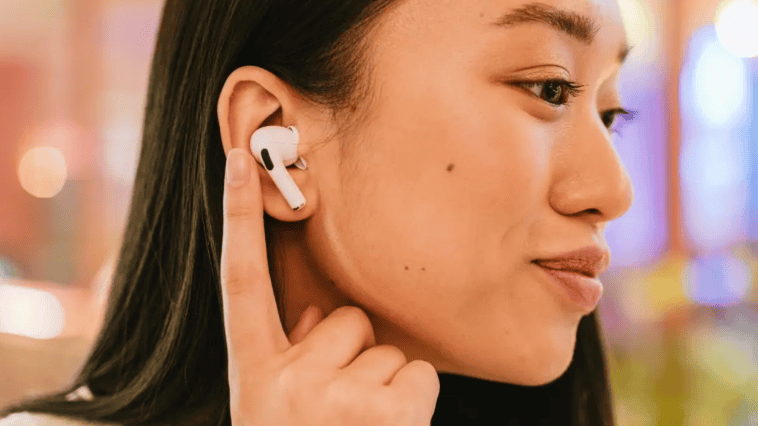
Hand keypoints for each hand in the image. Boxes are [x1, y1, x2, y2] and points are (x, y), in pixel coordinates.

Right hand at [220, 148, 439, 425]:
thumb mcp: (276, 408)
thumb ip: (293, 354)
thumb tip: (321, 315)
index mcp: (253, 374)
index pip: (240, 279)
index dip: (238, 216)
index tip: (240, 157)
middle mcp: (284, 381)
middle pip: (347, 318)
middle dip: (352, 354)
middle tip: (339, 409)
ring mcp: (334, 397)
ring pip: (387, 349)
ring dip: (383, 384)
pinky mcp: (389, 413)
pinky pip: (419, 375)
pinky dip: (412, 401)